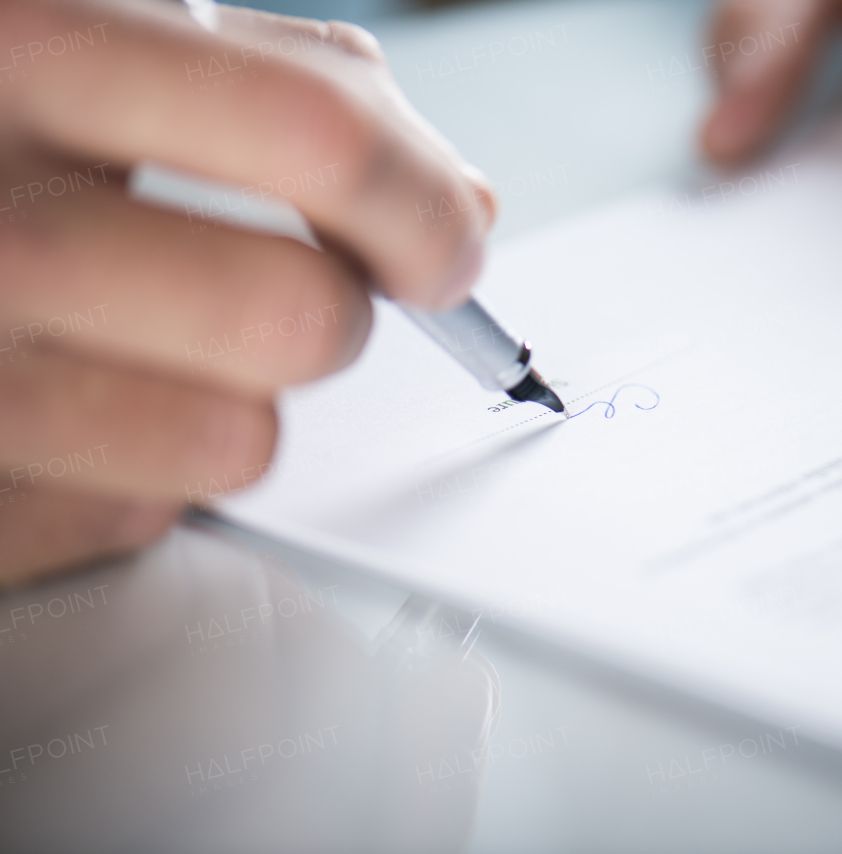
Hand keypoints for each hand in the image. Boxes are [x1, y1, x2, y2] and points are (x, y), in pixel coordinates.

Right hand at [0, 0, 495, 582]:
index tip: (445, 246)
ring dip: (239, 409)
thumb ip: (294, 91)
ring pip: (236, 443)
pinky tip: (84, 405)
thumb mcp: (113, 52)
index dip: (420, 207)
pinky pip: (139, 516)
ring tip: (166, 354)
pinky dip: (141, 472)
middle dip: (336, 318)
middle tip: (302, 300)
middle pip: (296, 316)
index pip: (315, 135)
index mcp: (34, 52)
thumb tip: (460, 203)